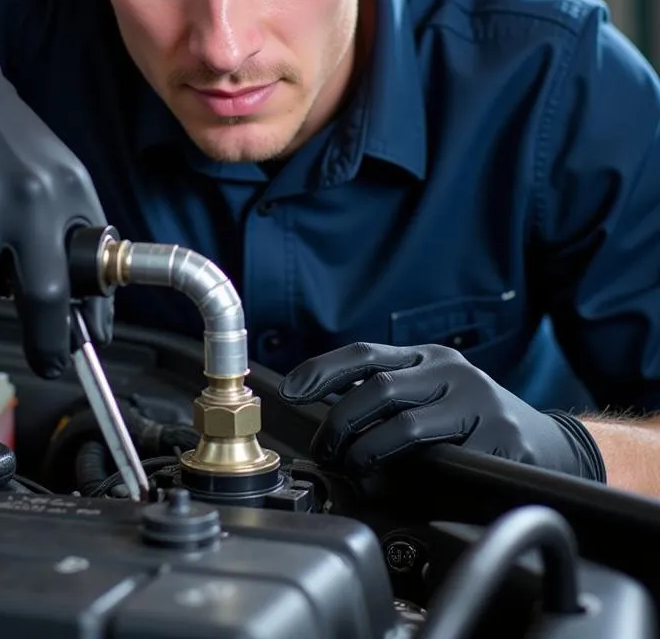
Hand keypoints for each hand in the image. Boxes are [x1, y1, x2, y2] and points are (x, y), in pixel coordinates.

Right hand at [0, 30, 110, 378]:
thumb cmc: (0, 138)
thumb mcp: (56, 175)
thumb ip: (74, 237)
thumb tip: (90, 311)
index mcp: (61, 190)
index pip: (76, 278)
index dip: (72, 330)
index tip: (65, 354)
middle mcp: (19, 195)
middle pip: (32, 297)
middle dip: (36, 338)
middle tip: (35, 349)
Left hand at [278, 342, 605, 481]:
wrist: (549, 446)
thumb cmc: (474, 421)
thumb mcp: (430, 397)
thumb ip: (387, 401)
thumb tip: (327, 423)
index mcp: (426, 357)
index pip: (363, 354)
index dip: (322, 370)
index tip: (292, 390)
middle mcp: (451, 370)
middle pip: (379, 387)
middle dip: (341, 422)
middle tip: (325, 450)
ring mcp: (478, 401)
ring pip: (407, 424)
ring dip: (369, 450)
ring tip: (354, 467)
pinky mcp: (501, 437)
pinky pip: (445, 459)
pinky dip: (415, 476)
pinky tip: (405, 486)